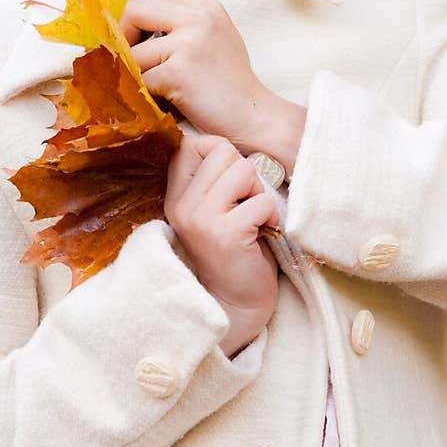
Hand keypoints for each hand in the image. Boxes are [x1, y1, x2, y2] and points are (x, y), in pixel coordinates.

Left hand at [120, 0, 268, 146]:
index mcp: (205, 7)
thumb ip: (195, 5)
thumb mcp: (219, 32)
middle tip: (134, 59)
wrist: (254, 116)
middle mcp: (198, 18)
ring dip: (135, 71)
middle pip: (134, 9)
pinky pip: (140, 78)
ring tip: (152, 85)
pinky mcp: (177, 72)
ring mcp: (188, 44)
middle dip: (124, 35)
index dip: (138, 12)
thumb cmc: (233, 80)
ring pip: (132, 50)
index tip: (140, 36)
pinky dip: (144, 93)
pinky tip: (160, 100)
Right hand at [164, 132, 280, 355]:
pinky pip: (262, 200)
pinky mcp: (226, 234)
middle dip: (245, 175)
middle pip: (223, 151)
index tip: (231, 186)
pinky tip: (261, 235)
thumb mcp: (211, 211)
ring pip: (243, 170)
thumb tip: (228, 145)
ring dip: (258, 194)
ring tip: (251, 219)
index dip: (221, 154)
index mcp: (175, 196)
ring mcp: (201, 219)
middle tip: (244, 207)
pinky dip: (270, 217)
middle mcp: (181, 205)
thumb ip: (213, 180)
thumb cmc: (233, 252)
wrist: (235, 303)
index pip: (191, 144)